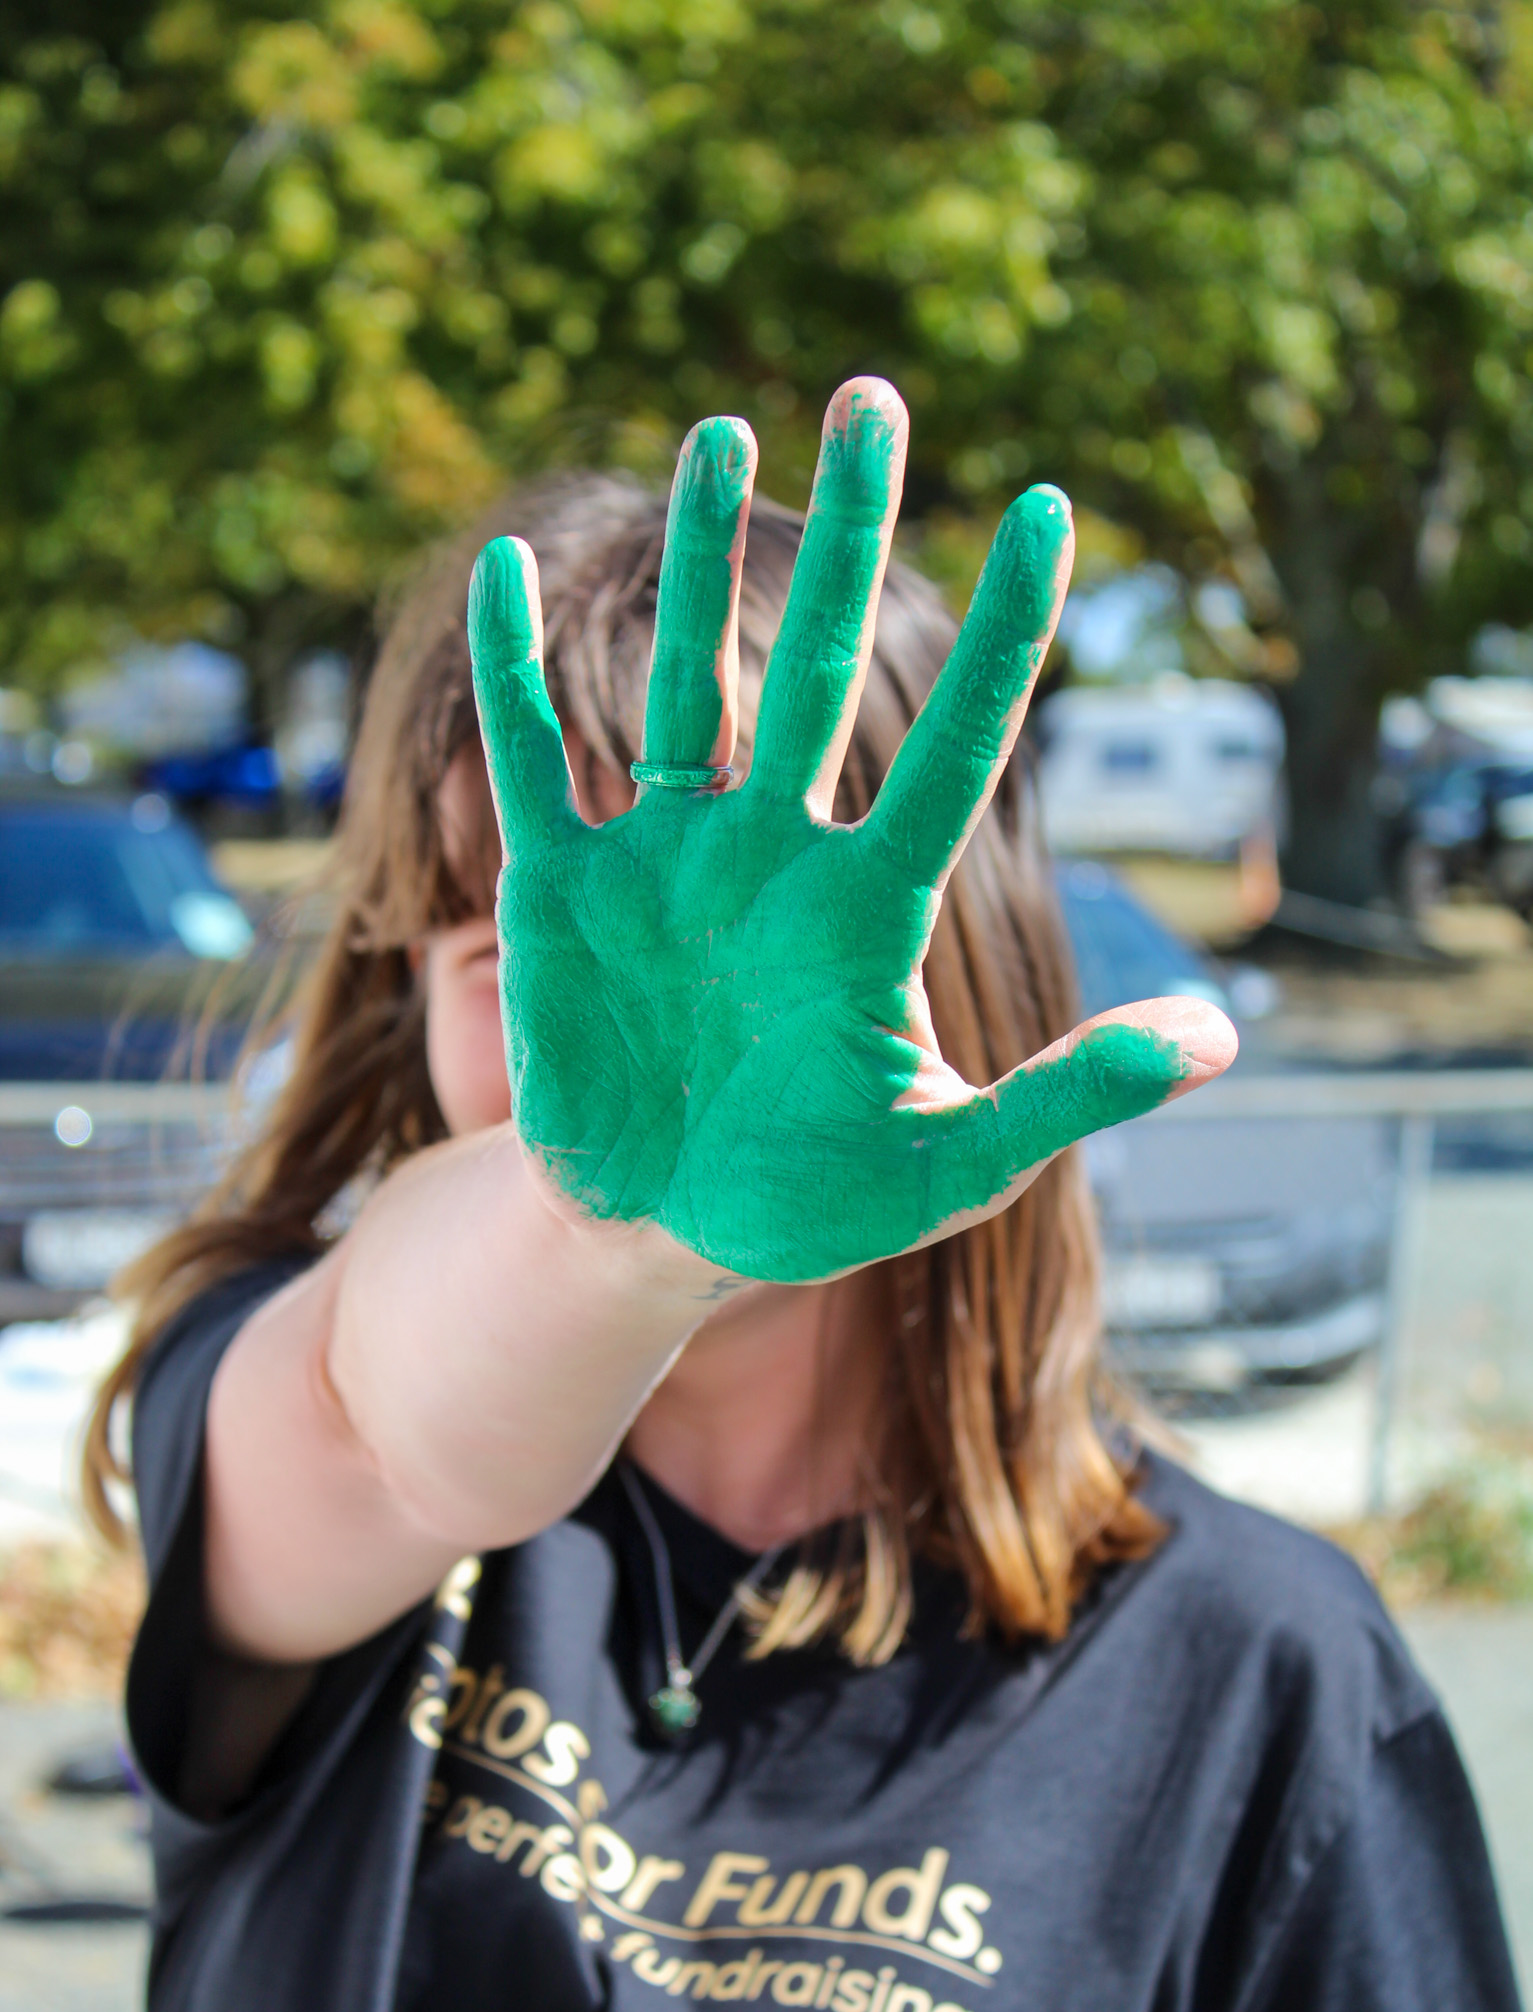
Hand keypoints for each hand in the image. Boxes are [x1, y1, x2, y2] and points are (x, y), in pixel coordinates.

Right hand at [469, 378, 1233, 1284]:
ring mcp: (665, 861)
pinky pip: (531, 762)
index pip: (956, 745)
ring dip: (694, 558)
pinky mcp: (562, 891)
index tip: (1052, 508)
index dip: (1003, 634)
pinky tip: (502, 567)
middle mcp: (773, 854)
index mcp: (869, 907)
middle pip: (815, 667)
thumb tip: (1220, 1037)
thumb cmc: (808, 1202)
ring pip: (686, 683)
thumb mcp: (948, 1163)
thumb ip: (1071, 1096)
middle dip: (848, 535)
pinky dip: (511, 674)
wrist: (657, 1237)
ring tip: (725, 429)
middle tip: (876, 396)